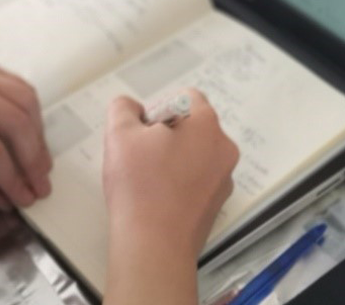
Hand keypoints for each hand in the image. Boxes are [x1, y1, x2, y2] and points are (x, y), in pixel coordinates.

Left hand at [0, 62, 51, 210]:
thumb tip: (7, 200)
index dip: (12, 179)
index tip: (25, 199)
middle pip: (15, 124)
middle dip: (34, 161)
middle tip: (42, 186)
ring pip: (26, 104)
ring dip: (39, 139)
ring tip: (41, 166)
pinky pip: (24, 91)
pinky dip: (35, 118)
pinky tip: (33, 140)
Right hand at [103, 89, 239, 260]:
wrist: (154, 247)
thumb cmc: (139, 184)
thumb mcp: (120, 134)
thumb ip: (123, 108)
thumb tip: (134, 109)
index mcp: (207, 125)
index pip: (187, 97)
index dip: (159, 108)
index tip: (141, 133)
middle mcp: (224, 149)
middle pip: (192, 127)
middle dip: (165, 135)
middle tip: (139, 155)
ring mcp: (224, 180)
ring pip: (194, 156)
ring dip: (172, 159)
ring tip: (146, 180)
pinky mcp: (217, 206)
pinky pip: (197, 182)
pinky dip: (179, 184)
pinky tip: (157, 199)